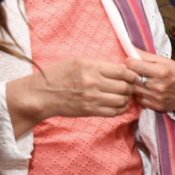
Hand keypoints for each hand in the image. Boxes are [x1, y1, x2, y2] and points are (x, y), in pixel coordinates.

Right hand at [22, 57, 137, 120]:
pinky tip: (118, 105)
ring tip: (122, 96)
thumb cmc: (58, 75)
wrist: (42, 94)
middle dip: (130, 88)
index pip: (122, 71)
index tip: (133, 77)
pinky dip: (121, 109)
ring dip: (126, 99)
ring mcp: (92, 98)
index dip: (132, 75)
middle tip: (128, 87)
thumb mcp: (76, 63)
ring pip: (122, 100)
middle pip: (125, 87)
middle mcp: (92, 81)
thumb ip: (99, 66)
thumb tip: (123, 70)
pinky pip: (115, 112)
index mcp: (89, 66)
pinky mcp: (91, 111)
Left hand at [127, 52, 174, 110]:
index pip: (132, 64)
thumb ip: (146, 56)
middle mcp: (158, 85)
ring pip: (134, 89)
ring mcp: (157, 97)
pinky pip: (139, 100)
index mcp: (161, 71)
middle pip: (131, 77)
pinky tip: (146, 91)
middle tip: (136, 71)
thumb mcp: (166, 61)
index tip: (133, 62)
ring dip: (134, 84)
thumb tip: (129, 48)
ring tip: (141, 81)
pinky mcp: (157, 106)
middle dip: (131, 73)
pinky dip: (140, 95)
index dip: (130, 61)